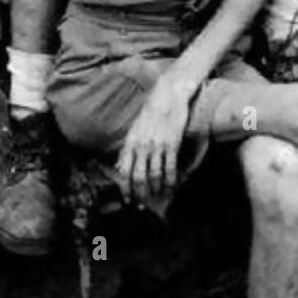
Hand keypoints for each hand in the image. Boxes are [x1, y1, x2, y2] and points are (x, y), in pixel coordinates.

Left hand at [116, 77, 192, 202]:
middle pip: (138, 176)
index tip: (128, 198)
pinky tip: (172, 185)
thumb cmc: (152, 110)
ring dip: (156, 188)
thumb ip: (130, 146)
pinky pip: (169, 167)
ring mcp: (156, 145)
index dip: (126, 187)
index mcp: (130, 142)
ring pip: (154, 174)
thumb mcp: (136, 128)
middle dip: (140, 192)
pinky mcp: (171, 143)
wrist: (167, 94)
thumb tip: (124, 165)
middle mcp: (141, 146)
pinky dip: (170, 179)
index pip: (125, 170)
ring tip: (158, 195)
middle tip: (143, 203)